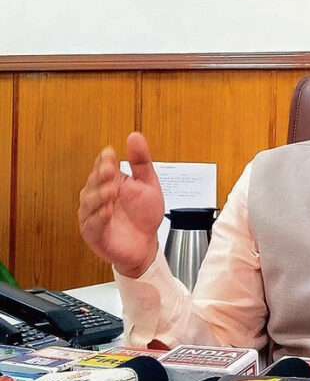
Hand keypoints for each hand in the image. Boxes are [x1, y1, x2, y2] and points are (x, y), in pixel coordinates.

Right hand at [78, 132, 163, 277]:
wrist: (147, 244)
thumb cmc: (144, 215)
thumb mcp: (148, 184)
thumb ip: (141, 161)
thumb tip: (135, 136)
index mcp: (109, 183)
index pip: (102, 167)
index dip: (105, 161)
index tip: (110, 153)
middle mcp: (98, 198)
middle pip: (93, 183)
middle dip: (100, 176)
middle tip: (109, 169)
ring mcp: (94, 216)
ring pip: (90, 203)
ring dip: (100, 195)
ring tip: (112, 190)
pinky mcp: (95, 234)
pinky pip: (92, 225)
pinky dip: (99, 218)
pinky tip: (107, 211)